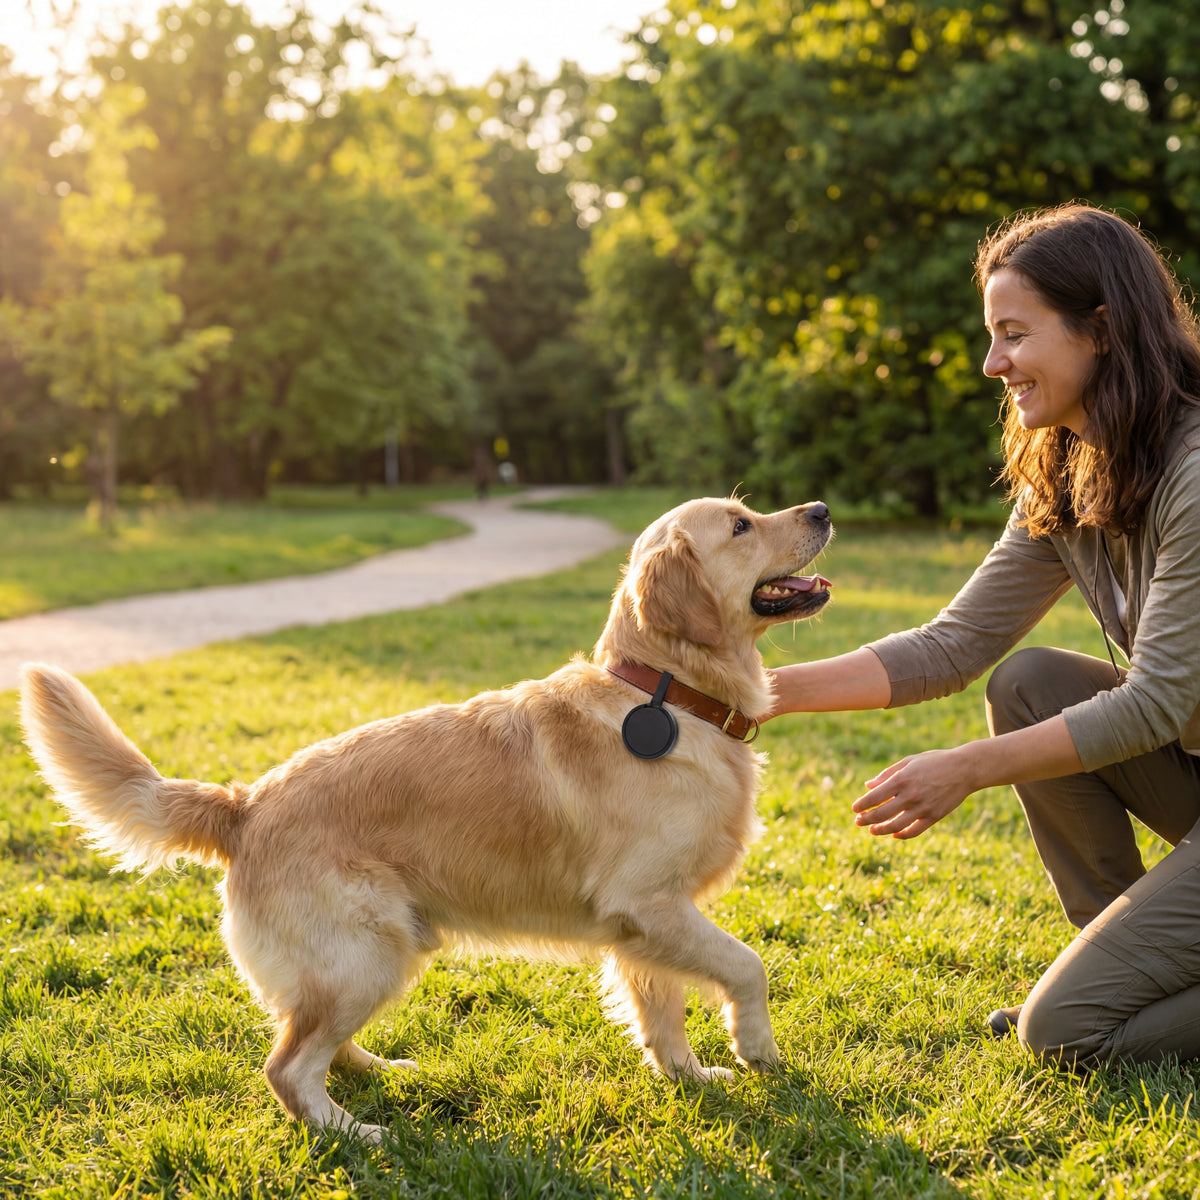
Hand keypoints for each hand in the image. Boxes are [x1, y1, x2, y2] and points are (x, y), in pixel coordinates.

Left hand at [851, 748, 974, 838]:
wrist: (964, 769)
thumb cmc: (934, 762)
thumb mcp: (908, 761)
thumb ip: (887, 774)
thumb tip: (868, 786)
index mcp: (901, 779)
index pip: (874, 797)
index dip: (862, 805)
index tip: (854, 809)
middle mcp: (910, 795)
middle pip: (882, 814)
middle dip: (866, 819)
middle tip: (858, 821)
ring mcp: (923, 807)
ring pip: (896, 826)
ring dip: (881, 830)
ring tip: (872, 830)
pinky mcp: (934, 816)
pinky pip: (914, 831)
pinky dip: (902, 835)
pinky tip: (894, 834)